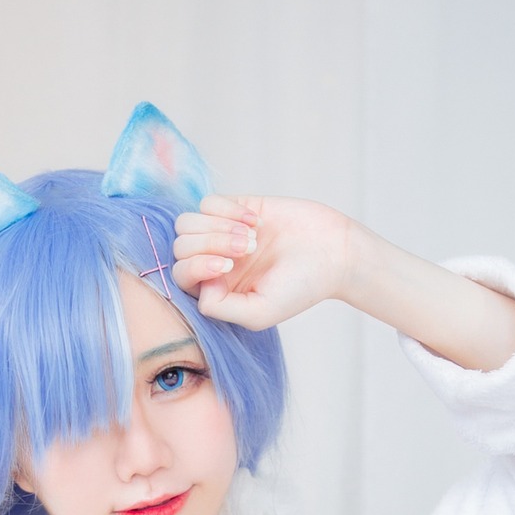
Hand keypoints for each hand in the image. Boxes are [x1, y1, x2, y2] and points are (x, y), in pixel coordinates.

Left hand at [171, 194, 364, 329]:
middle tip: (247, 249)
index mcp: (216, 289)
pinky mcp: (235, 207)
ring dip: (218, 227)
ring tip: (252, 237)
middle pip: (181, 247)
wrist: (334, 253)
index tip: (228, 267)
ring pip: (187, 223)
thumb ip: (220, 308)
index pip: (181, 276)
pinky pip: (208, 202)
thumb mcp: (259, 312)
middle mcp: (213, 261)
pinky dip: (230, 210)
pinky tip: (257, 222)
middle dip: (210, 245)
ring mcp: (222, 233)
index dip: (196, 267)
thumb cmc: (300, 287)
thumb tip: (198, 286)